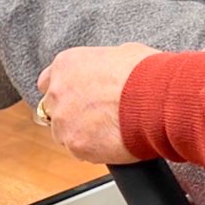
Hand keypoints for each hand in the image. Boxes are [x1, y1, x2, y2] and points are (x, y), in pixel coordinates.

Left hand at [37, 43, 158, 164]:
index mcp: (66, 65)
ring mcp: (64, 121)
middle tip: (96, 114)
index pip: (47, 81)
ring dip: (81, 132)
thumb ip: (102, 65)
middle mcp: (58, 92)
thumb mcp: (122, 53)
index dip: (65, 90)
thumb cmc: (145, 74)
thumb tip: (109, 70)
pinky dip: (93, 149)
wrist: (157, 101)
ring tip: (108, 129)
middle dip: (72, 112)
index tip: (76, 96)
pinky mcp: (76, 146)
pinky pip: (79, 151)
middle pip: (54, 108)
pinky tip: (113, 140)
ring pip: (64, 133)